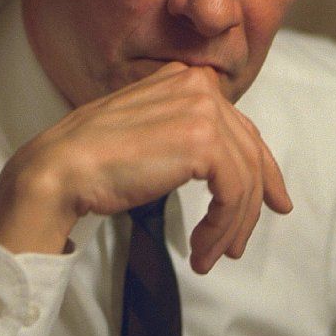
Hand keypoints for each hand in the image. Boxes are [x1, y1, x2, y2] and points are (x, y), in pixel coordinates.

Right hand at [0, 62, 290, 272]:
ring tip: (210, 255)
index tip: (274, 203)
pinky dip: (222, 227)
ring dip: (231, 226)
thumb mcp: (151, 135)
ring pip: (245, 178)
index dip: (263, 171)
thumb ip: (186, 135)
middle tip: (237, 245)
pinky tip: (202, 248)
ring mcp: (203, 110)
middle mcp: (199, 85)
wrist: (61, 169)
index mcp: (185, 79)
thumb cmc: (94, 161)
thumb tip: (228, 167)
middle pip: (250, 153)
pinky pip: (234, 193)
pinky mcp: (203, 141)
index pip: (241, 129)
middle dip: (251, 205)